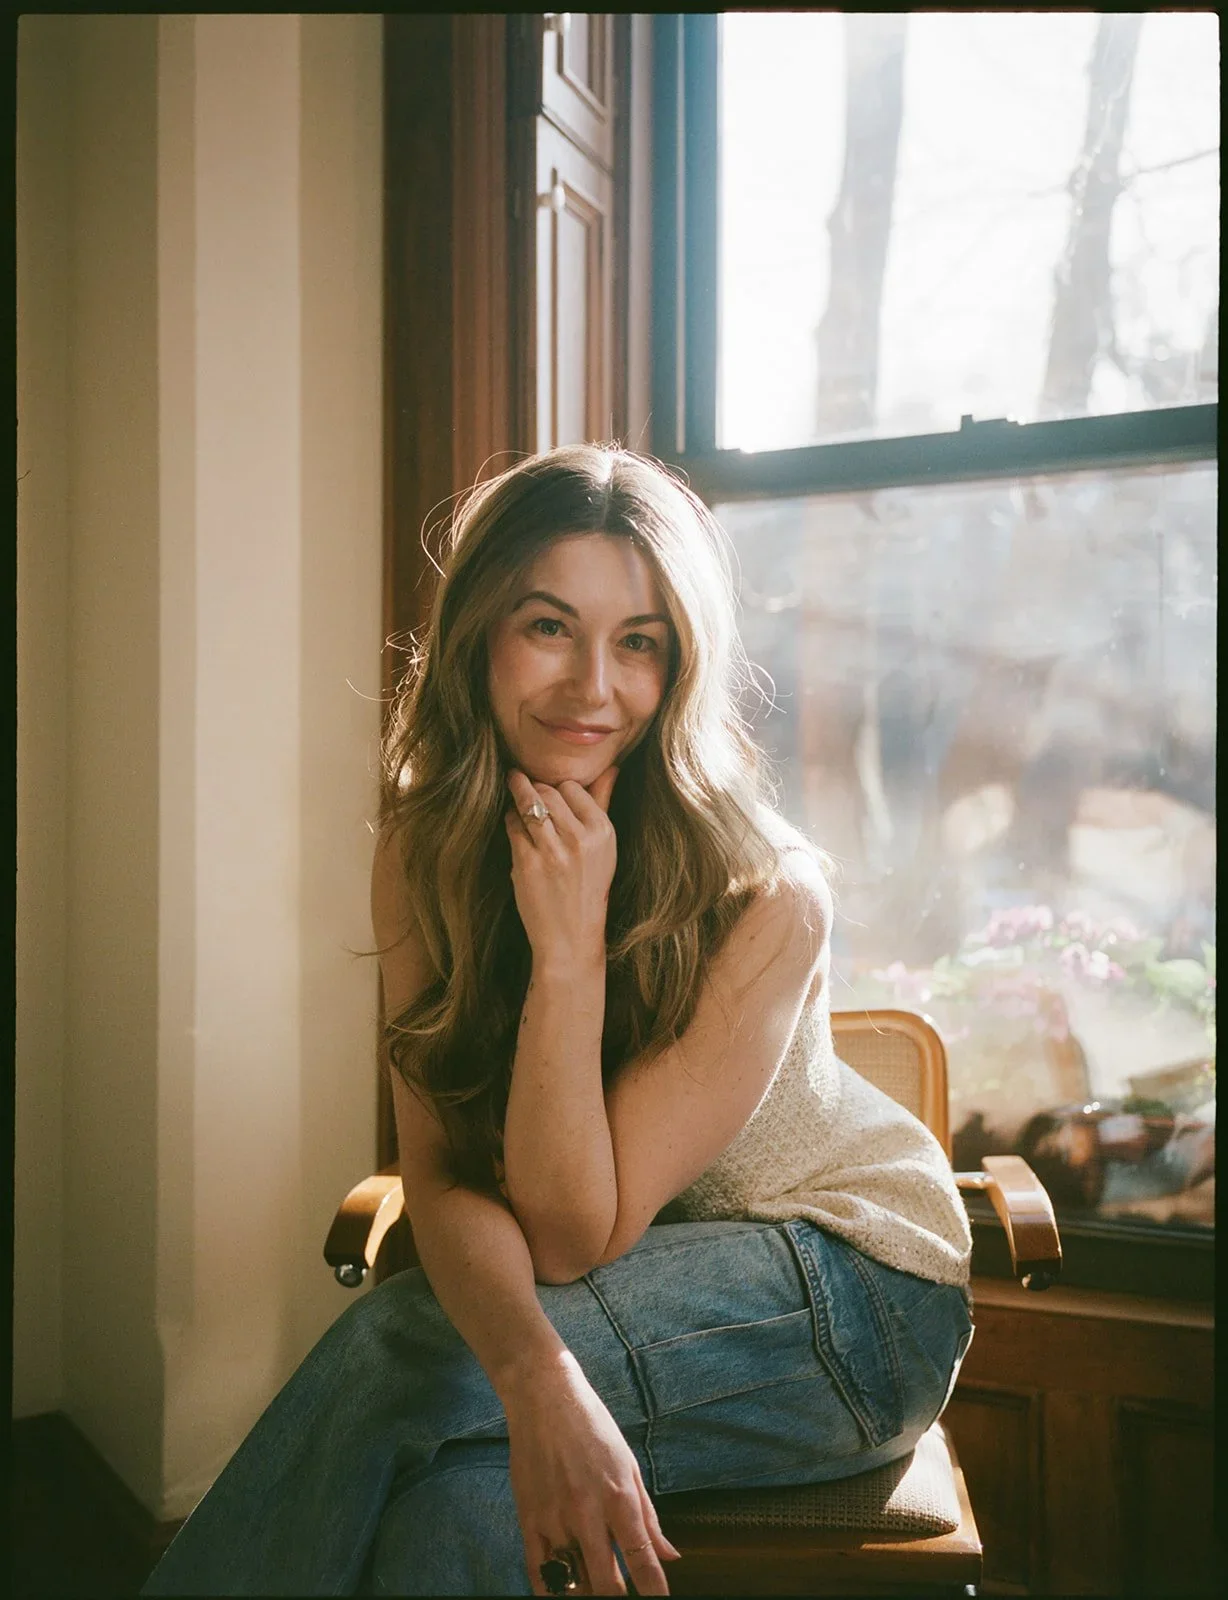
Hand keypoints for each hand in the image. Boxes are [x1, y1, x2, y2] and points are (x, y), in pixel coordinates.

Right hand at [502, 1352, 679, 1595]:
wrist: (543, 1396)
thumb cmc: (591, 1424)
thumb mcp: (629, 1462)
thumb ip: (648, 1514)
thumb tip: (669, 1554)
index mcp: (618, 1495)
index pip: (641, 1558)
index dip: (654, 1589)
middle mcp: (587, 1512)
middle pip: (606, 1582)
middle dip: (618, 1598)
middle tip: (624, 1595)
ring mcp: (554, 1518)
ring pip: (572, 1582)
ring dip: (586, 1592)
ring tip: (595, 1587)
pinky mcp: (529, 1518)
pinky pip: (538, 1572)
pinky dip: (552, 1590)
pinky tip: (564, 1590)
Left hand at [505, 767, 618, 967]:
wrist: (571, 935)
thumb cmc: (588, 887)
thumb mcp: (605, 847)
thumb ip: (604, 803)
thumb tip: (611, 767)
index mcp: (602, 831)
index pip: (572, 788)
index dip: (557, 786)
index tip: (549, 788)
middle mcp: (580, 839)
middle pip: (548, 791)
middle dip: (536, 787)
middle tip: (527, 784)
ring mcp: (553, 851)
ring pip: (528, 804)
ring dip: (518, 792)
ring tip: (514, 784)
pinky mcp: (527, 862)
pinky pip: (513, 825)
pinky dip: (511, 819)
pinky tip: (514, 821)